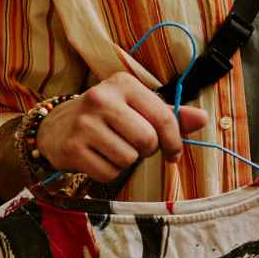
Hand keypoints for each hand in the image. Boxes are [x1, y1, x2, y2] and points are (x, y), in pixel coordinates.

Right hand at [37, 73, 207, 183]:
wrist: (55, 127)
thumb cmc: (106, 117)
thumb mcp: (136, 108)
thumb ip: (170, 115)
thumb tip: (203, 119)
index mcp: (123, 84)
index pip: (164, 118)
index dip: (175, 141)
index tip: (173, 153)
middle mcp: (101, 98)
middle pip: (147, 141)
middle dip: (146, 150)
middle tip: (132, 145)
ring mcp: (84, 123)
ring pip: (128, 159)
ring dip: (126, 161)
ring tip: (111, 148)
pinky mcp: (72, 148)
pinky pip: (109, 173)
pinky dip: (109, 172)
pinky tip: (97, 158)